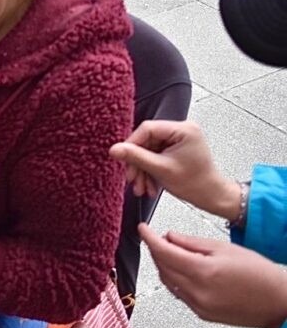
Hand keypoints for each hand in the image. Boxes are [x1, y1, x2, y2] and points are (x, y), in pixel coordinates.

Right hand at [109, 121, 239, 219]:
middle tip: (131, 178)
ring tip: (141, 187)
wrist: (212, 198)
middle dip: (138, 162)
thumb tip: (114, 149)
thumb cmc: (196, 184)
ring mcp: (179, 139)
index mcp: (183, 130)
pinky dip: (150, 170)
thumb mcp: (161, 170)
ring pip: (149, 150)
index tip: (121, 157)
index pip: (148, 129)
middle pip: (147, 141)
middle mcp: (182, 130)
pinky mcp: (176, 148)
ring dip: (143, 169)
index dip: (132, 143)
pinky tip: (148, 184)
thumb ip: (136, 157)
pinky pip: (155, 155)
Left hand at [140, 224, 286, 327]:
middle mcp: (198, 292)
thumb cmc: (258, 273)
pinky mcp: (202, 314)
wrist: (278, 300)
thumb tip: (169, 236)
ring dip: (163, 265)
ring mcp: (199, 305)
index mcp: (203, 272)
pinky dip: (174, 279)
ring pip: (167, 281)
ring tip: (171, 252)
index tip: (142, 229)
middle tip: (158, 237)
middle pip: (162, 267)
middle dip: (156, 250)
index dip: (149, 238)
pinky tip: (181, 270)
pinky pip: (178, 293)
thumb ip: (191, 243)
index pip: (163, 252)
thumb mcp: (223, 248)